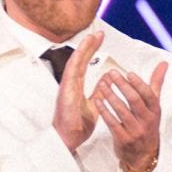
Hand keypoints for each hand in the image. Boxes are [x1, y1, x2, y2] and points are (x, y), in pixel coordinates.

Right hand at [52, 32, 103, 151]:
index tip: (99, 39)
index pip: (84, 64)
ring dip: (83, 49)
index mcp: (76, 86)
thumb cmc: (77, 125)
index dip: (91, 51)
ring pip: (74, 63)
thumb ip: (98, 91)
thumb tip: (106, 80)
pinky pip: (71, 73)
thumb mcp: (94, 105)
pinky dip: (77, 61)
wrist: (68, 139)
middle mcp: (70, 84)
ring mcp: (66, 87)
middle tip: (98, 32)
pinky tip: (82, 52)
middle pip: (79, 60)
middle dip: (88, 45)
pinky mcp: (65, 92)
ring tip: (92, 36)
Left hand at [93, 62, 164, 171]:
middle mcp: (147, 121)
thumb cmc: (147, 125)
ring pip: (122, 111)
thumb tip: (163, 64)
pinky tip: (98, 100)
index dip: (138, 84)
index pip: (149, 95)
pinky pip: (112, 123)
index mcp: (155, 111)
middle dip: (122, 85)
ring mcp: (135, 131)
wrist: (143, 155)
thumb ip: (156, 84)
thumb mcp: (154, 107)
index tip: (128, 73)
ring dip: (111, 95)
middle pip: (135, 100)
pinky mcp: (124, 139)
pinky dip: (104, 110)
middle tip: (111, 73)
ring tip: (102, 84)